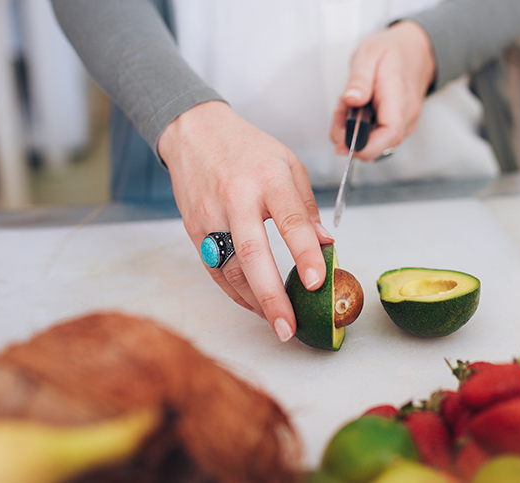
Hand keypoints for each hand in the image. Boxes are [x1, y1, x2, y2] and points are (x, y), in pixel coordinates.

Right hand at [158, 101, 333, 341]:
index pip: (290, 221)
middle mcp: (237, 198)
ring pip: (230, 269)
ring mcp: (211, 215)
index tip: (317, 282)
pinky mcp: (193, 228)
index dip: (305, 254)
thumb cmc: (247, 147)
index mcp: (268, 179)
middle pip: (253, 255)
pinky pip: (214, 268)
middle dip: (272, 296)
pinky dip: (234, 291)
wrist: (194, 131)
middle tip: (289, 327)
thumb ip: (306, 206)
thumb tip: (325, 243)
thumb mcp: (288, 163)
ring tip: (276, 323)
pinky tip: (253, 304)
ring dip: (254, 302)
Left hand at [330, 20, 435, 160]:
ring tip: (349, 106)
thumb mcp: (369, 53)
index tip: (343, 144)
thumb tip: (351, 100)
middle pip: (377, 144)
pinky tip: (358, 110)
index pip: (389, 134)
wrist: (414, 50)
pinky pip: (377, 136)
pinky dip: (361, 128)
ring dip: (353, 130)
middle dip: (349, 135)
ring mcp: (404, 123)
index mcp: (398, 98)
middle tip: (340, 111)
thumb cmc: (393, 51)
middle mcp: (406, 116)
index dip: (364, 147)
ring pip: (374, 142)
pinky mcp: (399, 126)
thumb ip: (359, 78)